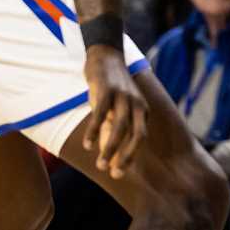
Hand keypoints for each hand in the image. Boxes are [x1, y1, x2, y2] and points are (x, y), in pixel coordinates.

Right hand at [82, 45, 148, 178]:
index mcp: (142, 110)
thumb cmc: (110, 87)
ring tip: (100, 164)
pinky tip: (87, 145)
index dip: (130, 156)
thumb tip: (108, 154)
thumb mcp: (115, 109)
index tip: (118, 173)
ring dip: (110, 148)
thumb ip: (112, 129)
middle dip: (127, 156)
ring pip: (120, 127)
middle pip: (137, 134)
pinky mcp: (107, 89)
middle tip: (114, 173)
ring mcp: (123, 96)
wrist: (105, 56)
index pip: (140, 138)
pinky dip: (94, 131)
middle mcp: (137, 103)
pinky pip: (101, 114)